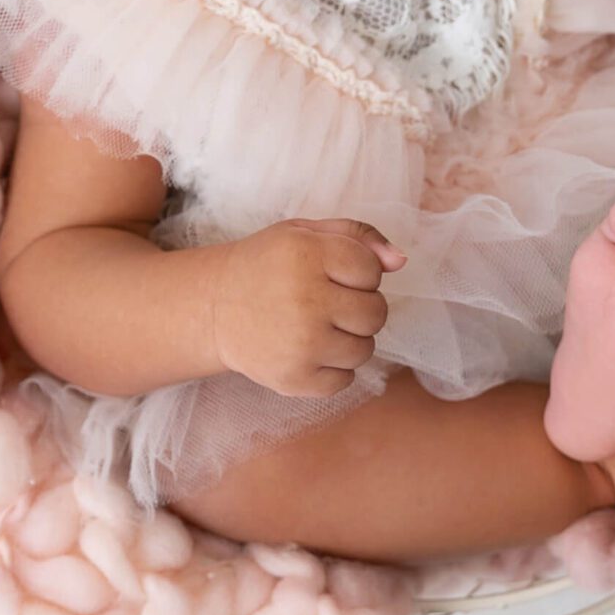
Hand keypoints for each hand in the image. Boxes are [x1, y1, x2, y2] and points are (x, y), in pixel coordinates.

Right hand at [204, 218, 404, 397]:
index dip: (358, 273)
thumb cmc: (268, 265)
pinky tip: (307, 350)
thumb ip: (358, 236)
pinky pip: (345, 381)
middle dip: (359, 308)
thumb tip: (401, 261)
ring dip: (348, 340)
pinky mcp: (293, 379)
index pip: (372, 271)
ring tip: (316, 327)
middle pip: (376, 314)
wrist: (214, 308)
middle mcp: (305, 299)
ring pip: (365, 350)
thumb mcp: (305, 232)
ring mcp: (300, 344)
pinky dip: (332, 369)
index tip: (332, 274)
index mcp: (307, 254)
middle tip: (327, 303)